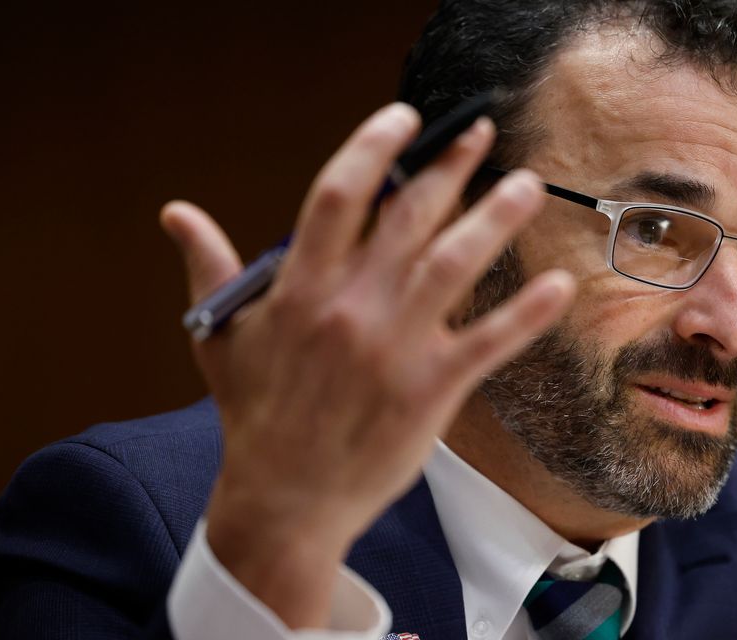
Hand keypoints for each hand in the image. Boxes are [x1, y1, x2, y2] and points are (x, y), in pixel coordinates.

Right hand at [160, 103, 574, 626]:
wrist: (284, 501)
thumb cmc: (256, 417)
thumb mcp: (221, 338)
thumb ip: (211, 268)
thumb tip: (178, 213)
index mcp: (298, 288)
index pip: (338, 195)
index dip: (374, 147)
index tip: (405, 119)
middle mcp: (349, 307)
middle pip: (409, 216)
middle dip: (449, 167)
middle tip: (482, 134)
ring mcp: (393, 347)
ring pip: (455, 264)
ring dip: (495, 219)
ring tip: (527, 186)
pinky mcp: (431, 388)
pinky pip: (490, 340)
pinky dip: (527, 311)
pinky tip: (559, 283)